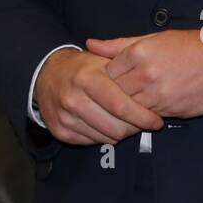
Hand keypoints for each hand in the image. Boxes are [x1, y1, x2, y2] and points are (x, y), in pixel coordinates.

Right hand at [34, 48, 164, 145]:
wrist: (46, 75)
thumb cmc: (81, 67)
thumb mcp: (101, 59)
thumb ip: (125, 70)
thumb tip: (151, 81)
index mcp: (86, 78)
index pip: (121, 106)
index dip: (143, 116)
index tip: (156, 120)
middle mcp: (73, 99)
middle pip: (115, 127)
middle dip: (136, 128)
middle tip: (144, 124)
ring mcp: (65, 117)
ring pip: (106, 138)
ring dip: (122, 133)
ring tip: (127, 123)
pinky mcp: (60, 131)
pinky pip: (92, 142)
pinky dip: (105, 137)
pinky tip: (109, 125)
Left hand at [85, 30, 202, 118]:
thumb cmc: (191, 46)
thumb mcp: (154, 38)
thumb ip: (119, 44)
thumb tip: (89, 44)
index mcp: (139, 52)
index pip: (106, 72)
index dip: (107, 78)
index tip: (110, 80)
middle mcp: (145, 74)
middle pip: (114, 92)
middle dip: (113, 95)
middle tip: (115, 95)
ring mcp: (157, 94)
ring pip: (128, 108)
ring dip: (127, 108)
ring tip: (130, 104)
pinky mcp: (170, 110)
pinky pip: (146, 117)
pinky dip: (142, 116)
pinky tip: (146, 110)